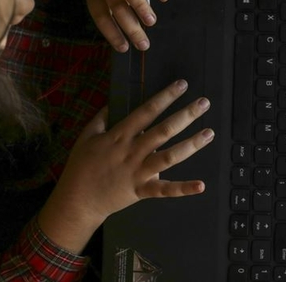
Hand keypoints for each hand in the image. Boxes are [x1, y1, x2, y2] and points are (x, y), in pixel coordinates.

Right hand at [37, 80, 212, 252]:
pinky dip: (183, 189)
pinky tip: (201, 185)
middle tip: (204, 103)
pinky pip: (165, 190)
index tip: (181, 85)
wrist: (77, 199)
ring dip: (191, 145)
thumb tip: (114, 102)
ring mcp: (138, 171)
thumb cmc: (80, 166)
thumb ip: (102, 117)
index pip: (147, 111)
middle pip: (163, 130)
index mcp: (119, 135)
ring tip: (209, 133)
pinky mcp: (141, 190)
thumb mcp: (86, 135)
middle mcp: (132, 151)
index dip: (165, 97)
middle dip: (185, 115)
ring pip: (169, 156)